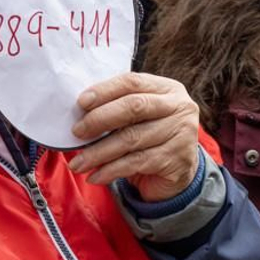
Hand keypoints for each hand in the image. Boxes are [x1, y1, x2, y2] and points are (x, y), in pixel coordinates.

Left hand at [68, 72, 202, 201]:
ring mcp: (181, 134)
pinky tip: (95, 176)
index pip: (132, 82)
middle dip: (100, 119)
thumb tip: (79, 113)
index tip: (81, 103)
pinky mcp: (177, 160)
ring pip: (131, 139)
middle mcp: (180, 108)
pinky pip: (136, 163)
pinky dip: (111, 170)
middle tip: (77, 132)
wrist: (179, 172)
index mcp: (168, 89)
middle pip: (134, 107)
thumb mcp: (141, 117)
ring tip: (78, 163)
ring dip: (99, 152)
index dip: (105, 90)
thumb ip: (118, 107)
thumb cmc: (152, 138)